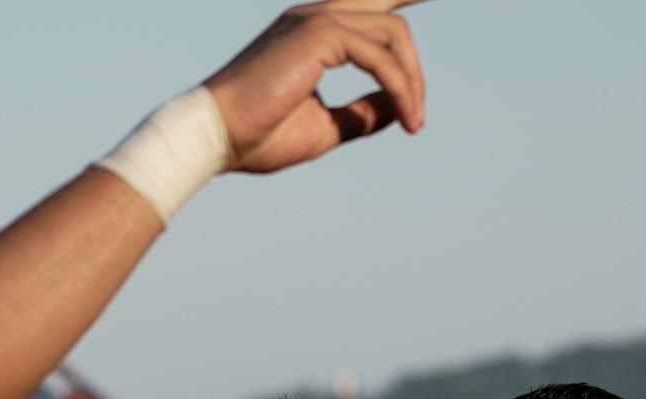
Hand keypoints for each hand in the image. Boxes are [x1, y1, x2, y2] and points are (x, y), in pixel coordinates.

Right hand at [205, 0, 428, 175]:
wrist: (217, 138)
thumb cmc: (258, 136)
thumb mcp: (325, 125)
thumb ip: (362, 112)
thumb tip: (400, 105)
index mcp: (311, 33)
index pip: (368, 10)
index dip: (402, 5)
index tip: (428, 10)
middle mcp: (314, 17)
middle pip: (389, 14)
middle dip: (417, 34)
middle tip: (421, 112)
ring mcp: (316, 19)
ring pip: (393, 35)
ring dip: (413, 83)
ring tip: (416, 124)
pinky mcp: (319, 33)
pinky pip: (380, 57)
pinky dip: (400, 88)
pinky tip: (407, 119)